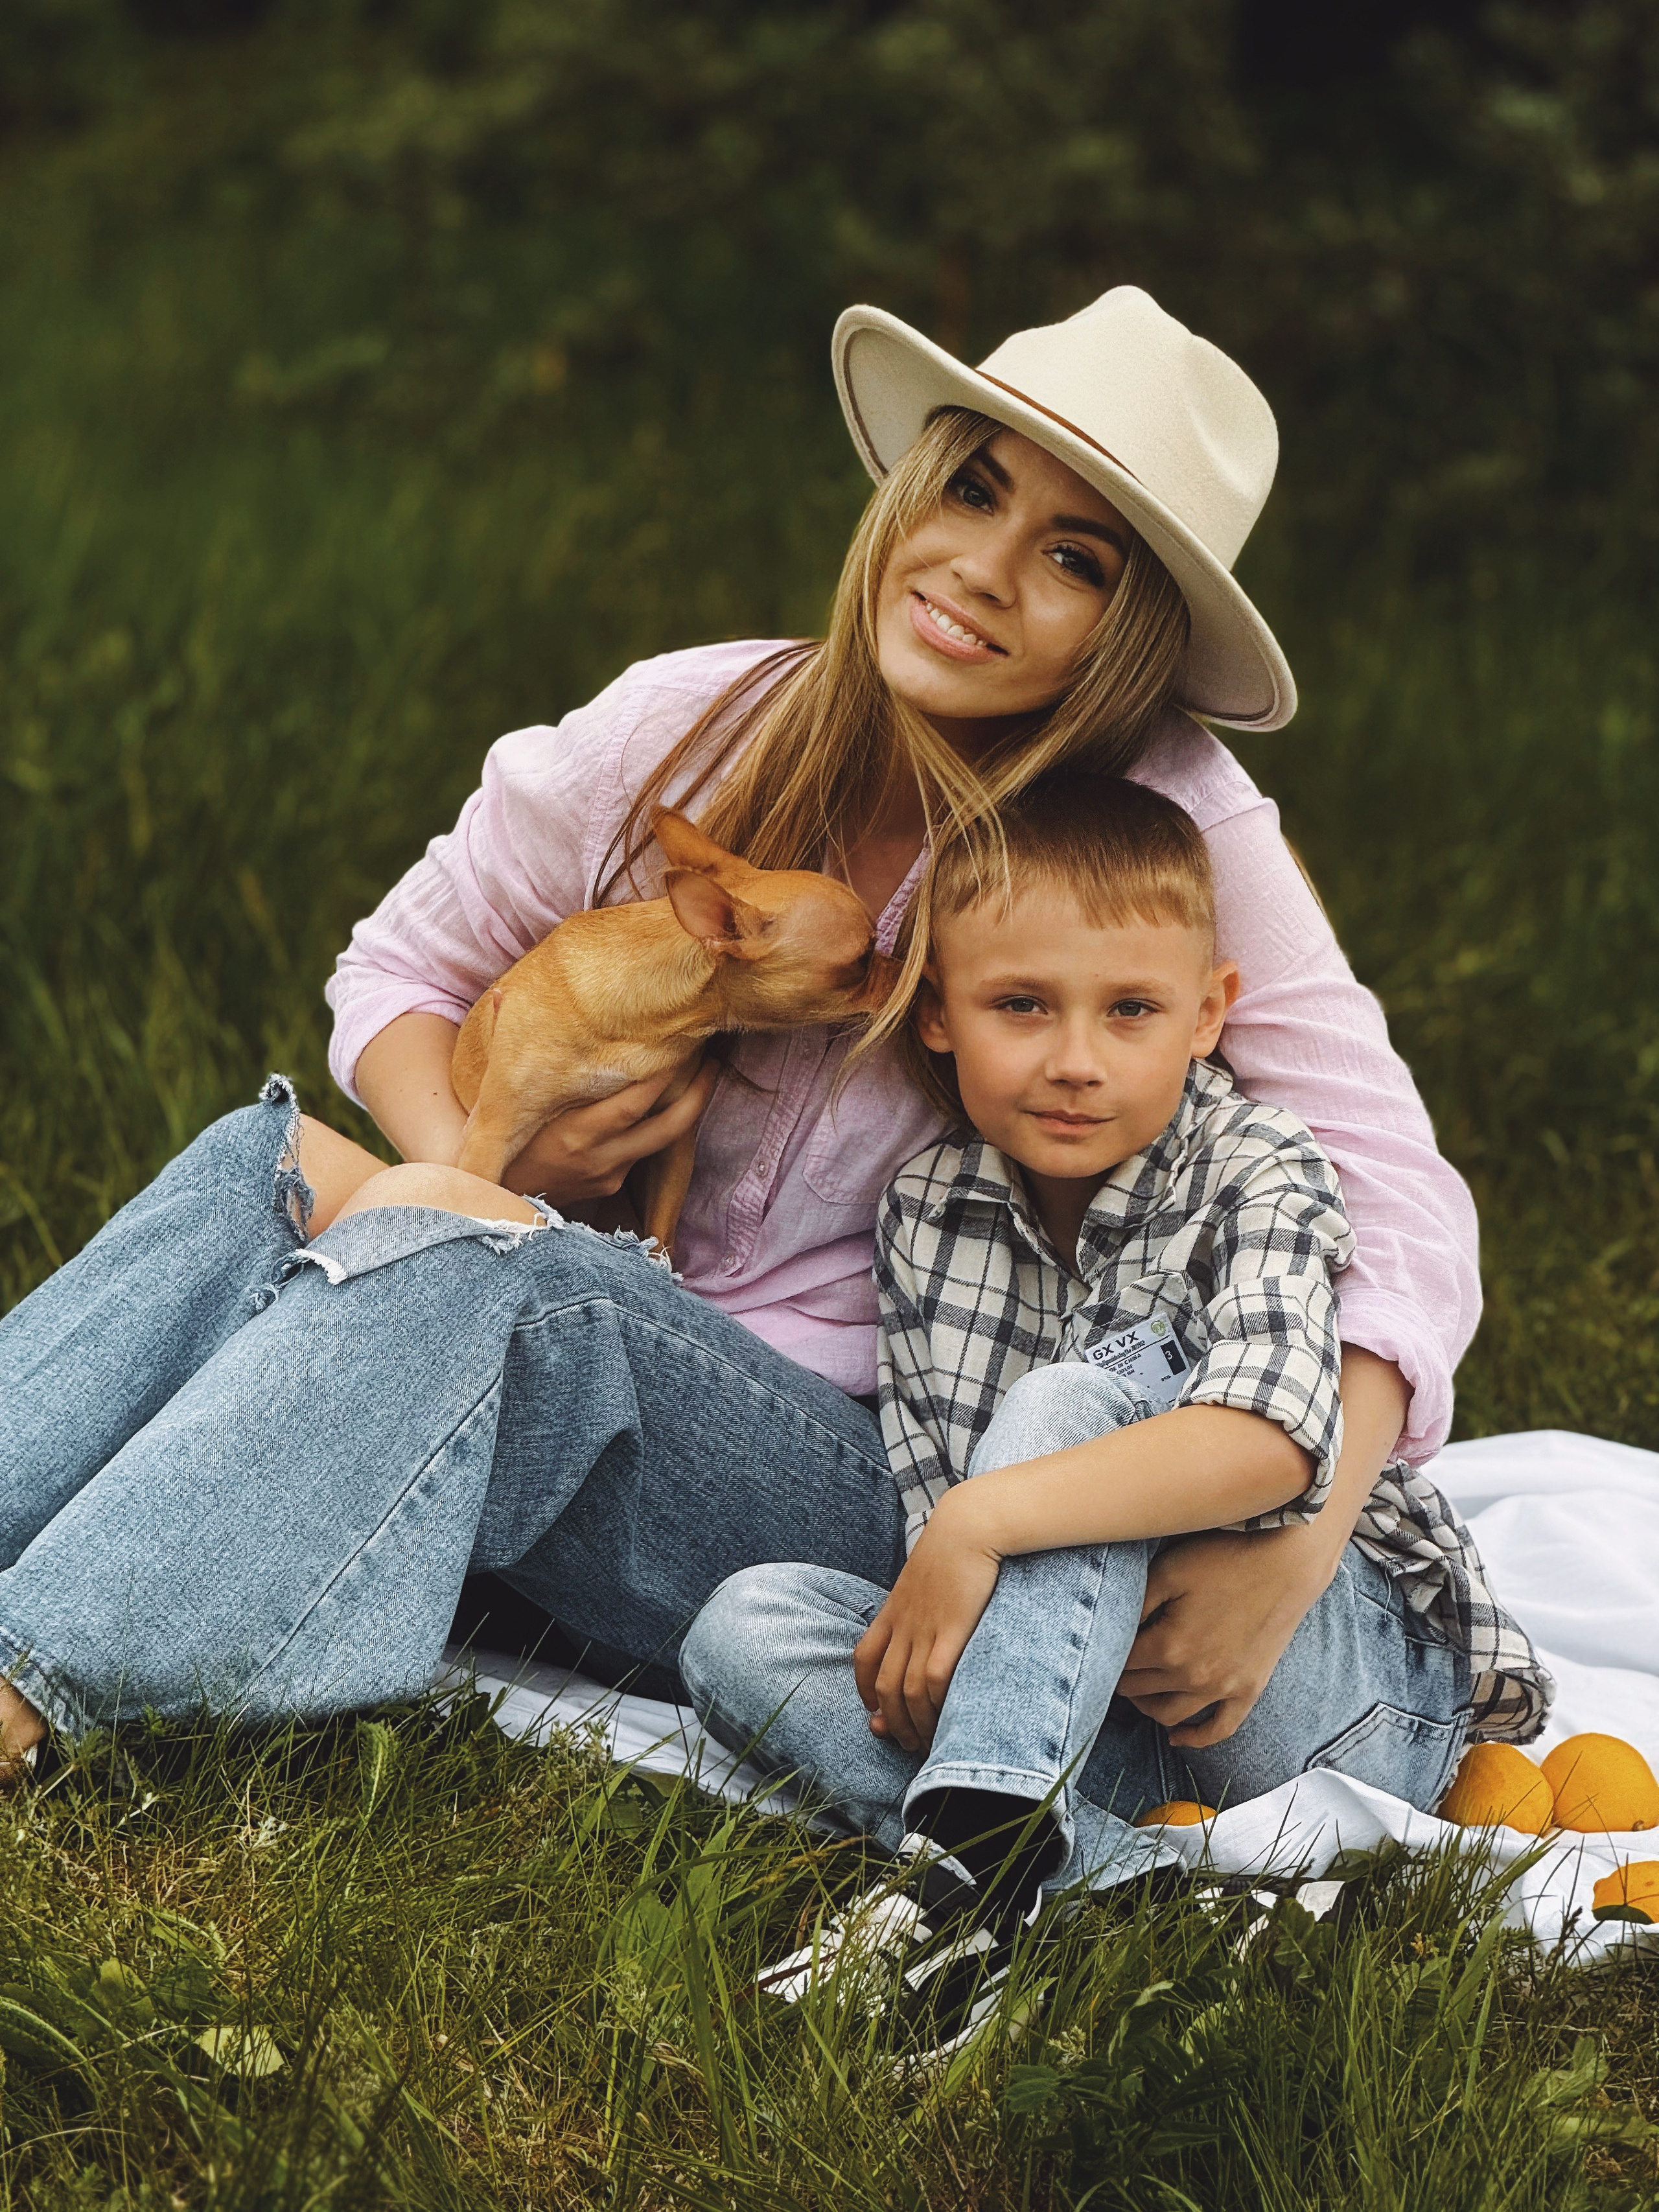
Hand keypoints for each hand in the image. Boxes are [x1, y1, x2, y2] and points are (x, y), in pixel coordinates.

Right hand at [499, 1060, 719, 1203]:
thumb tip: (499, 998)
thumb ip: (507, 1047)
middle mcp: (599, 1157)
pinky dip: (657, 1129)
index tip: (681, 1044)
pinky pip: (643, 1154)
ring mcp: (609, 1175)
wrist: (497, 1203)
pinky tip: (666, 1104)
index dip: (662, 1075)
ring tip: (704, 1076)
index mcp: (575, 1132)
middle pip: (666, 1126)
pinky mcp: (611, 1187)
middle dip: (696, 1093)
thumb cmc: (499, 1143)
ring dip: (687, 1110)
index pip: (633, 1103)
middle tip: (712, 1061)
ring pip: (662, 1141)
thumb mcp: (502, 1098)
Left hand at [853, 1499, 1001, 1753]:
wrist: (969, 1524)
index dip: (864, 1690)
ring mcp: (924, 1628)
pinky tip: (943, 1722)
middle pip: (882, 1683)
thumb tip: (933, 1612)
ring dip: (911, 1723)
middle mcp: (903, 1623)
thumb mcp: (929, 1574)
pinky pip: (931, 1679)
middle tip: (902, 1742)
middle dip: (889, 1720)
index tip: (875, 1711)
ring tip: (924, 1744)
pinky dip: (932, 1706)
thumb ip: (924, 1598)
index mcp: (894, 1610)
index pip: (864, 1658)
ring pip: (904, 1690)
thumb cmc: (956, 1546)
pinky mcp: (950, 1631)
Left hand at [1118, 1526, 1330, 1748]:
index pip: (1122, 1666)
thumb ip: (1135, 1604)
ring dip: (1147, 1708)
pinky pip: (1220, 1729)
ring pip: (1172, 1715)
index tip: (1101, 1649)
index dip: (1107, 1657)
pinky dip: (1196, 1738)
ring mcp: (1225, 1688)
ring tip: (1137, 1692)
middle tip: (1113, 1667)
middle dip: (1122, 1680)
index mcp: (1170, 1646)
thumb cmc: (1224, 1558)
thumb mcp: (1168, 1571)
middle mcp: (1195, 1676)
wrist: (1286, 1562)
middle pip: (1141, 1691)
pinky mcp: (1250, 1690)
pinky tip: (1177, 1738)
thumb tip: (1110, 1631)